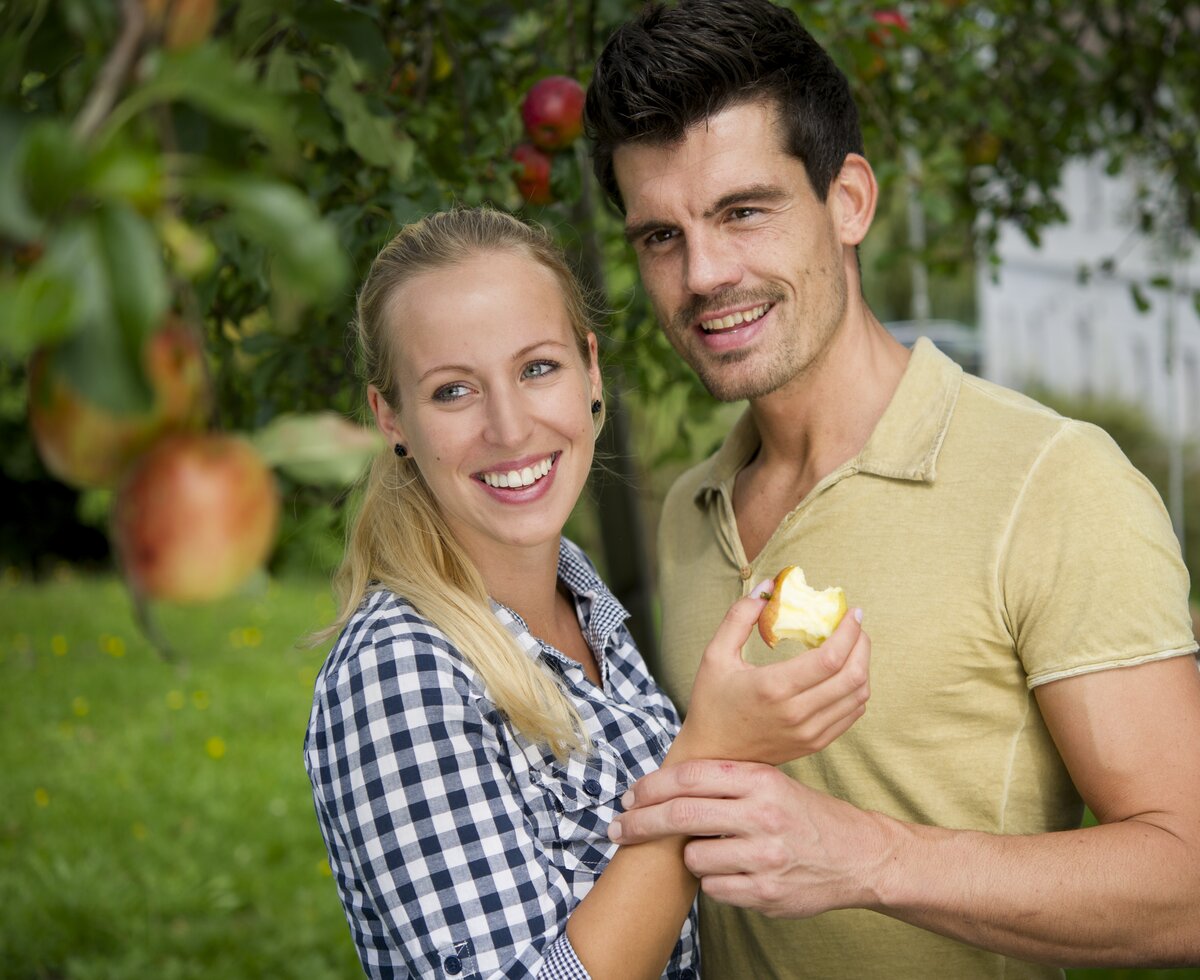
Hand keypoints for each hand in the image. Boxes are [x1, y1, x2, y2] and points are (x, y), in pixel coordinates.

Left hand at [609, 760, 891, 918]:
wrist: (856, 854)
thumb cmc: (802, 814)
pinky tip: (735, 871)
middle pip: (680, 816)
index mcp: (758, 780)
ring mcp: (765, 856)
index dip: (652, 787)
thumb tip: (662, 782)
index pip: (689, 777)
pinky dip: (715, 881)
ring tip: (715, 850)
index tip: (630, 796)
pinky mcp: (766, 893)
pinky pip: (713, 888)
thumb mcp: (769, 782)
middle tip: (618, 828)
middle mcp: (761, 815)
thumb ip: (724, 780)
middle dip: (640, 823)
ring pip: (694, 857)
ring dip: (691, 856)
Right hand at [671, 589, 870, 765]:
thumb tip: (768, 586)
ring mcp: (809, 733)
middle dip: (862, 644)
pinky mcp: (815, 743)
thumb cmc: (711, 702)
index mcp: (773, 688)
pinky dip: (857, 689)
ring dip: (862, 666)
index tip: (852, 612)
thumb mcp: (715, 654)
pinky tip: (845, 673)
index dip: (849, 632)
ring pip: (858, 696)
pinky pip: (852, 714)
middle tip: (855, 626)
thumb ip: (740, 616)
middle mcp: (797, 714)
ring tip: (852, 646)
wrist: (713, 756)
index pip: (830, 658)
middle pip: (853, 676)